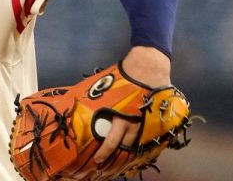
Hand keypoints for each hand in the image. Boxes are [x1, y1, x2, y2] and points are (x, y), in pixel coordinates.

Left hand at [93, 46, 170, 163]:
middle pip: (123, 149)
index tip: (96, 161)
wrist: (148, 67)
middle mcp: (134, 124)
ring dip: (125, 154)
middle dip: (113, 159)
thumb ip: (97, 99)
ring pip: (135, 145)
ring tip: (117, 162)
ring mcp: (145, 123)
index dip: (103, 154)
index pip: (111, 143)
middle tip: (103, 166)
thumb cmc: (125, 75)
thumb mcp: (106, 88)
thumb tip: (79, 101)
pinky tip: (132, 149)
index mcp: (120, 117)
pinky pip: (145, 137)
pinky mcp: (153, 120)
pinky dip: (138, 144)